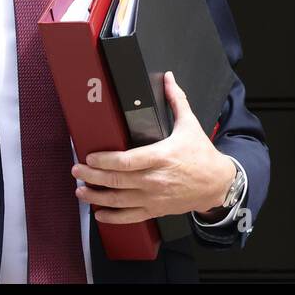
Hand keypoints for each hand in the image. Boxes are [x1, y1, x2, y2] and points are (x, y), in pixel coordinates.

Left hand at [72, 70, 234, 223]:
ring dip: (97, 197)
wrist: (217, 184)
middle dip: (93, 176)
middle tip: (77, 170)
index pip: (127, 161)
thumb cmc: (202, 155)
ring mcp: (155, 197)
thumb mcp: (190, 125)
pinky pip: (131, 216)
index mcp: (162, 157)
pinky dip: (113, 217)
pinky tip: (99, 214)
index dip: (106, 160)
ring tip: (81, 190)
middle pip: (118, 180)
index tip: (90, 156)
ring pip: (120, 201)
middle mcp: (155, 180)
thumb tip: (168, 77)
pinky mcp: (156, 210)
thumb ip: (176, 100)